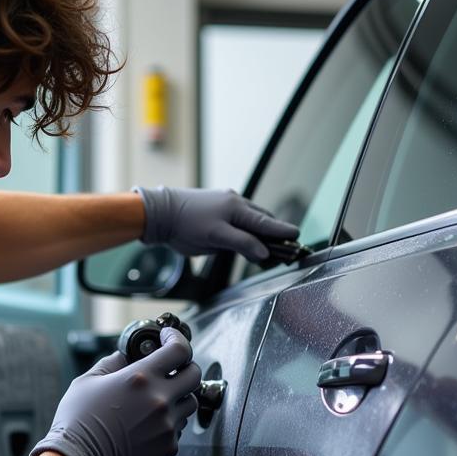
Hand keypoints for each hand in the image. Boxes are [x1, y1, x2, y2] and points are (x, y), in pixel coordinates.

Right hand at [28, 327, 200, 455]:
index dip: (177, 339)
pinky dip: (169, 423)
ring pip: (189, 403)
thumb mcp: (88, 381)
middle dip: (186, 366)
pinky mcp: (168, 448)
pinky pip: (179, 429)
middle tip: (173, 367)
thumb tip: (126, 356)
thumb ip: (112, 363)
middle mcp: (160, 400)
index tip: (170, 338)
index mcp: (141, 378)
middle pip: (194, 375)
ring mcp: (167, 426)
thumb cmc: (78, 422)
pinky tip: (148, 424)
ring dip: (179, 396)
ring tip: (158, 400)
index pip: (179, 350)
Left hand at [135, 186, 299, 260]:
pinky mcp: (215, 211)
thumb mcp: (215, 237)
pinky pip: (238, 220)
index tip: (297, 235)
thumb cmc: (185, 224)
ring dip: (260, 233)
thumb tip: (263, 252)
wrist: (160, 214)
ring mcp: (224, 205)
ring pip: (250, 220)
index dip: (281, 231)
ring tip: (269, 247)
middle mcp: (233, 203)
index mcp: (236, 208)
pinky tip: (248, 240)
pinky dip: (247, 230)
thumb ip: (241, 243)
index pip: (265, 222)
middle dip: (274, 233)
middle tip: (286, 246)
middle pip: (261, 220)